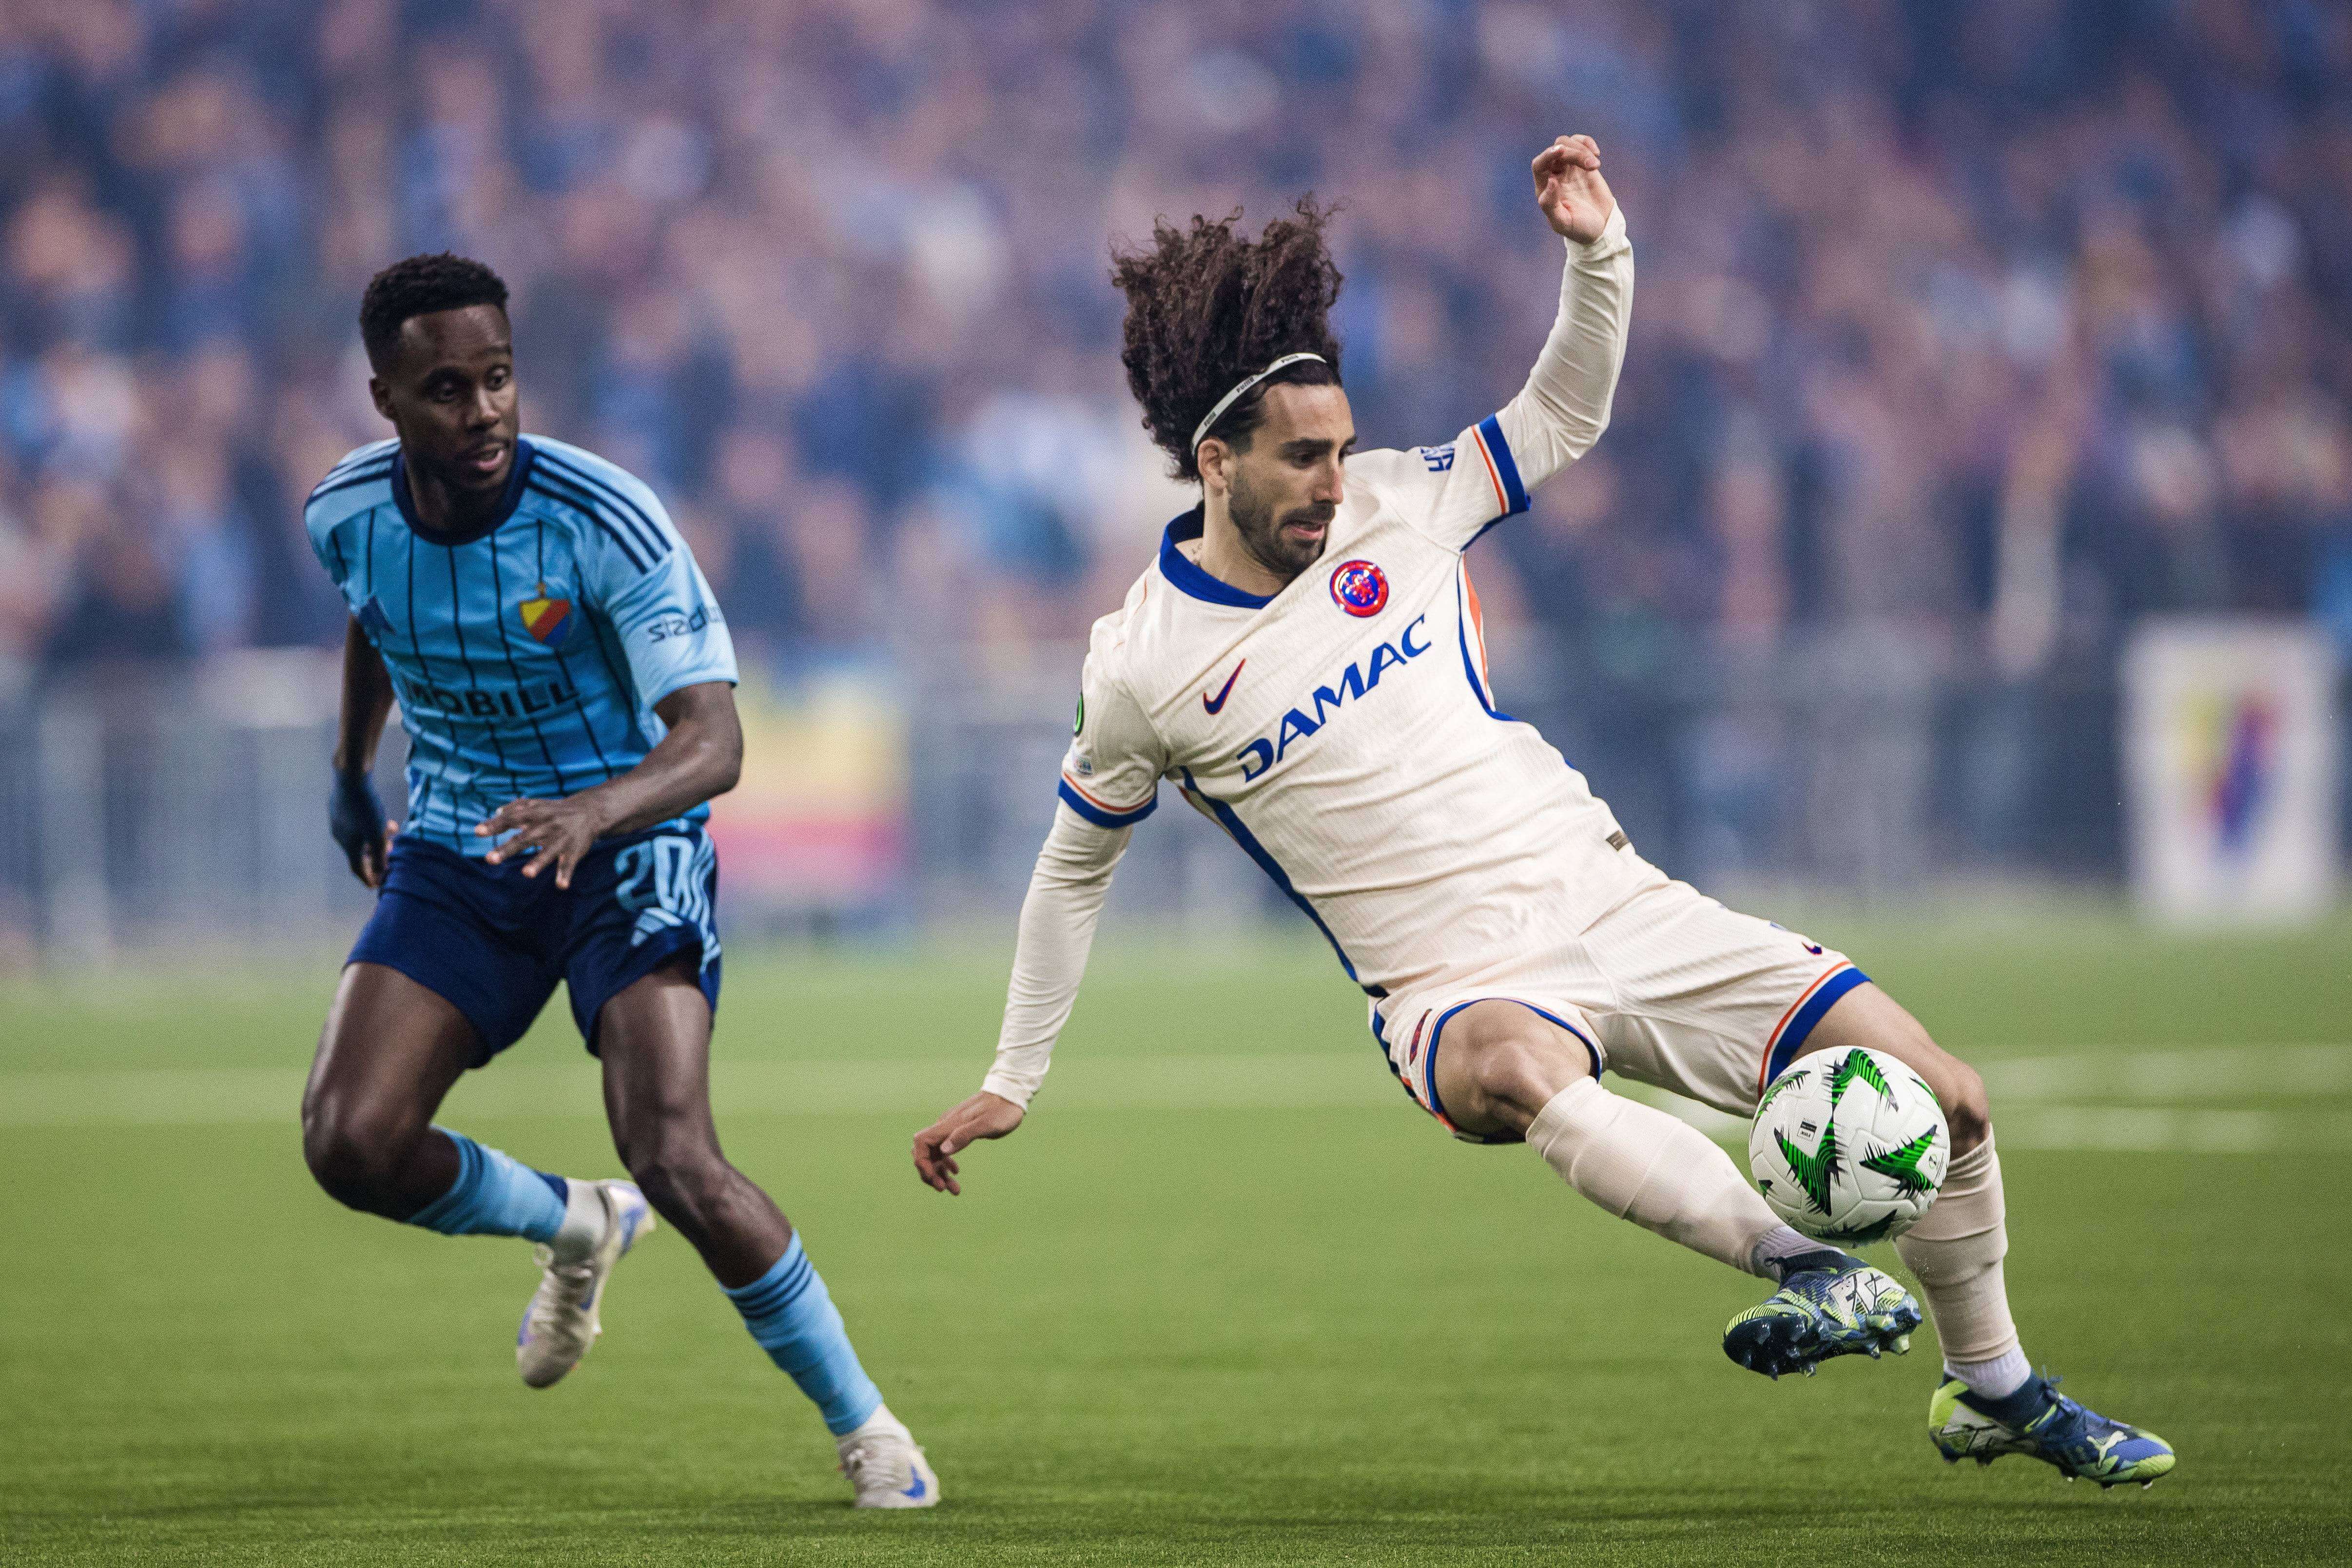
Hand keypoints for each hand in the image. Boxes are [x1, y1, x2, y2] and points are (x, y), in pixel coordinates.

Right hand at [329, 770, 396, 887]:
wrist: (350, 776)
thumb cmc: (365, 807)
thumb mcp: (376, 833)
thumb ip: (379, 855)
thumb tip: (381, 874)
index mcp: (347, 844)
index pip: (356, 868)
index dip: (367, 878)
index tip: (376, 886)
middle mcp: (340, 835)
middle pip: (359, 852)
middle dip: (376, 856)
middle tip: (391, 854)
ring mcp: (339, 820)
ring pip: (361, 835)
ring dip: (378, 838)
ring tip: (393, 831)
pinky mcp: (342, 808)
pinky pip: (359, 823)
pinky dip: (372, 825)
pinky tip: (384, 818)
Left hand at [477, 795, 607, 886]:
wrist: (591, 811)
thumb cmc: (556, 810)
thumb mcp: (537, 804)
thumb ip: (516, 808)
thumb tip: (497, 812)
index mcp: (535, 813)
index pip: (511, 819)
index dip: (495, 825)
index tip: (477, 832)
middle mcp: (547, 826)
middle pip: (525, 838)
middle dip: (507, 849)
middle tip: (489, 859)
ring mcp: (561, 839)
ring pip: (548, 852)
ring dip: (537, 862)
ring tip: (526, 874)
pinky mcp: (574, 851)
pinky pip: (569, 864)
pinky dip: (565, 875)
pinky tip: (560, 886)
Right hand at [912, 1092, 1026, 1194]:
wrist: (1010, 1096)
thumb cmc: (1002, 1110)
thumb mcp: (988, 1124)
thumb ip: (965, 1135)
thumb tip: (943, 1150)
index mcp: (949, 1124)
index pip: (921, 1142)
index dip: (922, 1161)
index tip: (934, 1177)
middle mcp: (946, 1126)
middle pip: (925, 1152)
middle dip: (930, 1172)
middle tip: (944, 1189)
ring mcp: (951, 1129)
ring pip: (936, 1154)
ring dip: (940, 1173)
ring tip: (954, 1190)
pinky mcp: (958, 1131)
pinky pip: (945, 1150)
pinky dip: (947, 1164)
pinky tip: (956, 1172)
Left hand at [1533, 135, 1614, 243]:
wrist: (1600, 226)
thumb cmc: (1578, 228)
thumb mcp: (1563, 223)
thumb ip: (1551, 205)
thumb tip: (1551, 181)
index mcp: (1544, 189)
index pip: (1539, 165)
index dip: (1547, 155)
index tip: (1562, 151)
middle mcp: (1553, 175)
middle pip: (1556, 150)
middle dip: (1573, 154)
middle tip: (1593, 167)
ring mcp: (1568, 168)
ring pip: (1568, 143)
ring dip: (1582, 150)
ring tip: (1596, 166)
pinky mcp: (1583, 163)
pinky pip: (1580, 143)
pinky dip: (1587, 143)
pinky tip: (1597, 155)